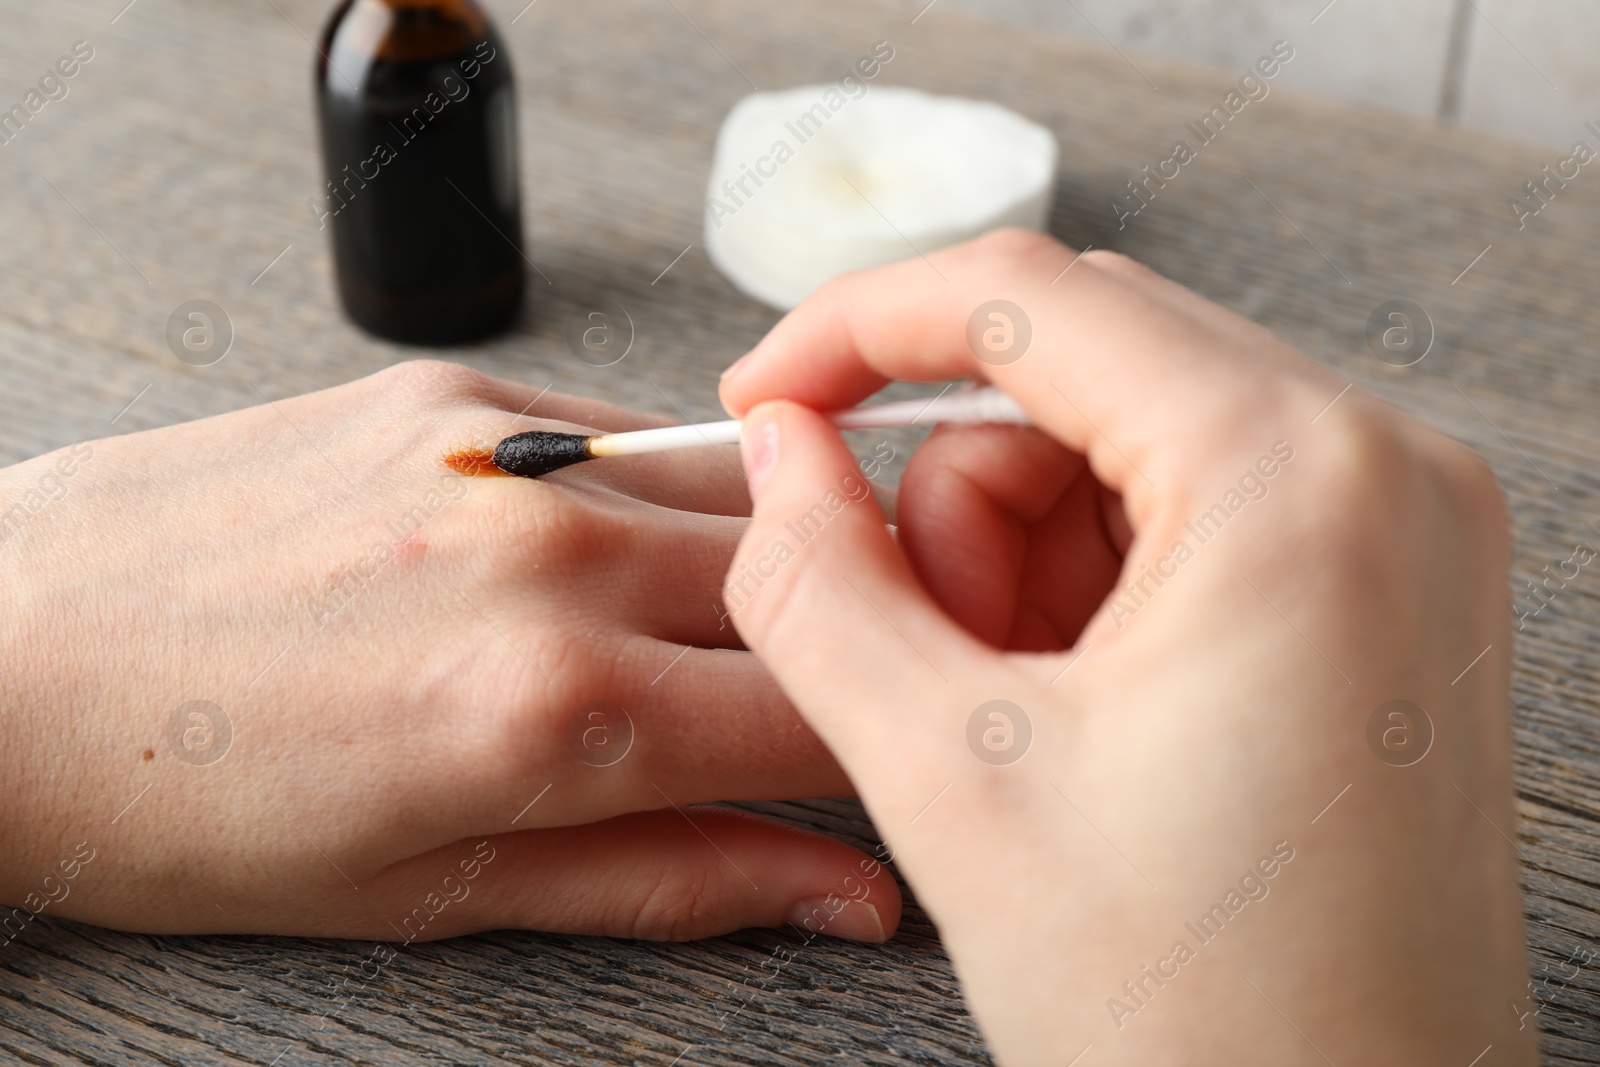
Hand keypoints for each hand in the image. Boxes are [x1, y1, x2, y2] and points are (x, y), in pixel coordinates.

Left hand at [0, 361, 896, 943]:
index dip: (884, 740)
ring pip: (736, 490)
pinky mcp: (450, 389)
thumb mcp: (439, 895)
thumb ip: (671, 880)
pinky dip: (657, 492)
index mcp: (558, 713)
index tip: (883, 755)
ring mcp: (500, 450)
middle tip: (809, 688)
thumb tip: (848, 894)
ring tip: (698, 619)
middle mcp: (553, 558)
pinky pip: (629, 429)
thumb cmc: (193, 810)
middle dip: (838, 638)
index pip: (829, 712)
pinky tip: (598, 548)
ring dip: (755, 559)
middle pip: (807, 583)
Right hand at [719, 230, 1532, 1063]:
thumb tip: (774, 448)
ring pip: (1118, 439)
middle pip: (1072, 368)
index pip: (1021, 294)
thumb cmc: (1209, 1014)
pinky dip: (1090, 587)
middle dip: (952, 493)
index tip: (762, 401)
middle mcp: (1376, 465)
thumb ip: (818, 584)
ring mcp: (1393, 523)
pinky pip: (1181, 509)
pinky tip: (1077, 711)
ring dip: (1017, 555)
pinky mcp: (1377, 584)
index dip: (852, 329)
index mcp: (1292, 476)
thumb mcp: (951, 784)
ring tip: (1015, 715)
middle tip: (927, 650)